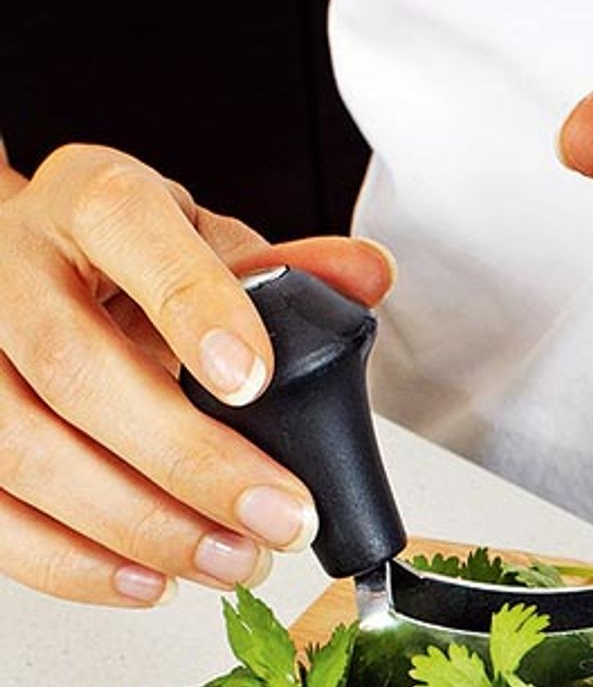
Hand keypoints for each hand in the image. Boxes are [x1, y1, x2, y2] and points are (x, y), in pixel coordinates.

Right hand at [0, 144, 395, 605]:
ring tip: (234, 558)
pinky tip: (152, 579)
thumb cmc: (128, 261)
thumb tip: (368, 274)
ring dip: (140, 525)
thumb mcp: (207, 240)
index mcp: (89, 202)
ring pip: (25, 451)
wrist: (34, 267)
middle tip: (278, 513)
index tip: (256, 380)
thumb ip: (287, 267)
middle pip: (75, 367)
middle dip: (189, 457)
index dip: (193, 308)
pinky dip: (73, 563)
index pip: (129, 230)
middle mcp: (10, 269)